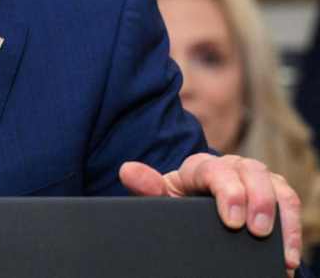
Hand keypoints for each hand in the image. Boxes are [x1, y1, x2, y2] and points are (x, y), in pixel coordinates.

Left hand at [120, 153, 301, 274]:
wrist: (193, 213)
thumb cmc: (176, 205)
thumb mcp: (161, 199)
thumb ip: (147, 187)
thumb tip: (128, 170)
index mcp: (200, 166)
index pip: (215, 169)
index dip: (228, 192)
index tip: (232, 221)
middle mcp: (232, 167)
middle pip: (252, 172)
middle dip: (259, 202)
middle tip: (257, 232)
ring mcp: (256, 180)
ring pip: (276, 185)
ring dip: (282, 216)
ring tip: (282, 251)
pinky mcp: (274, 194)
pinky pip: (290, 203)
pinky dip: (293, 228)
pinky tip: (289, 255)